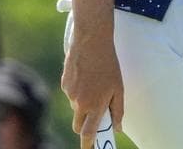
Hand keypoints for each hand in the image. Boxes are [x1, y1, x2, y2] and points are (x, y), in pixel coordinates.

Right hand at [61, 30, 122, 147]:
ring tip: (95, 84)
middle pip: (79, 125)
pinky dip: (79, 91)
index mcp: (95, 105)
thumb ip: (118, 110)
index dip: (88, 144)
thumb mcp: (118, 88)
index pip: (88, 132)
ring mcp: (70, 94)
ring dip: (84, 104)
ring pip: (76, 108)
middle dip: (85, 127)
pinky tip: (87, 76)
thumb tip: (118, 127)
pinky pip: (71, 94)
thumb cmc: (109, 65)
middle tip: (94, 119)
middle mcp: (79, 103)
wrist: (91, 43)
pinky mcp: (64, 85)